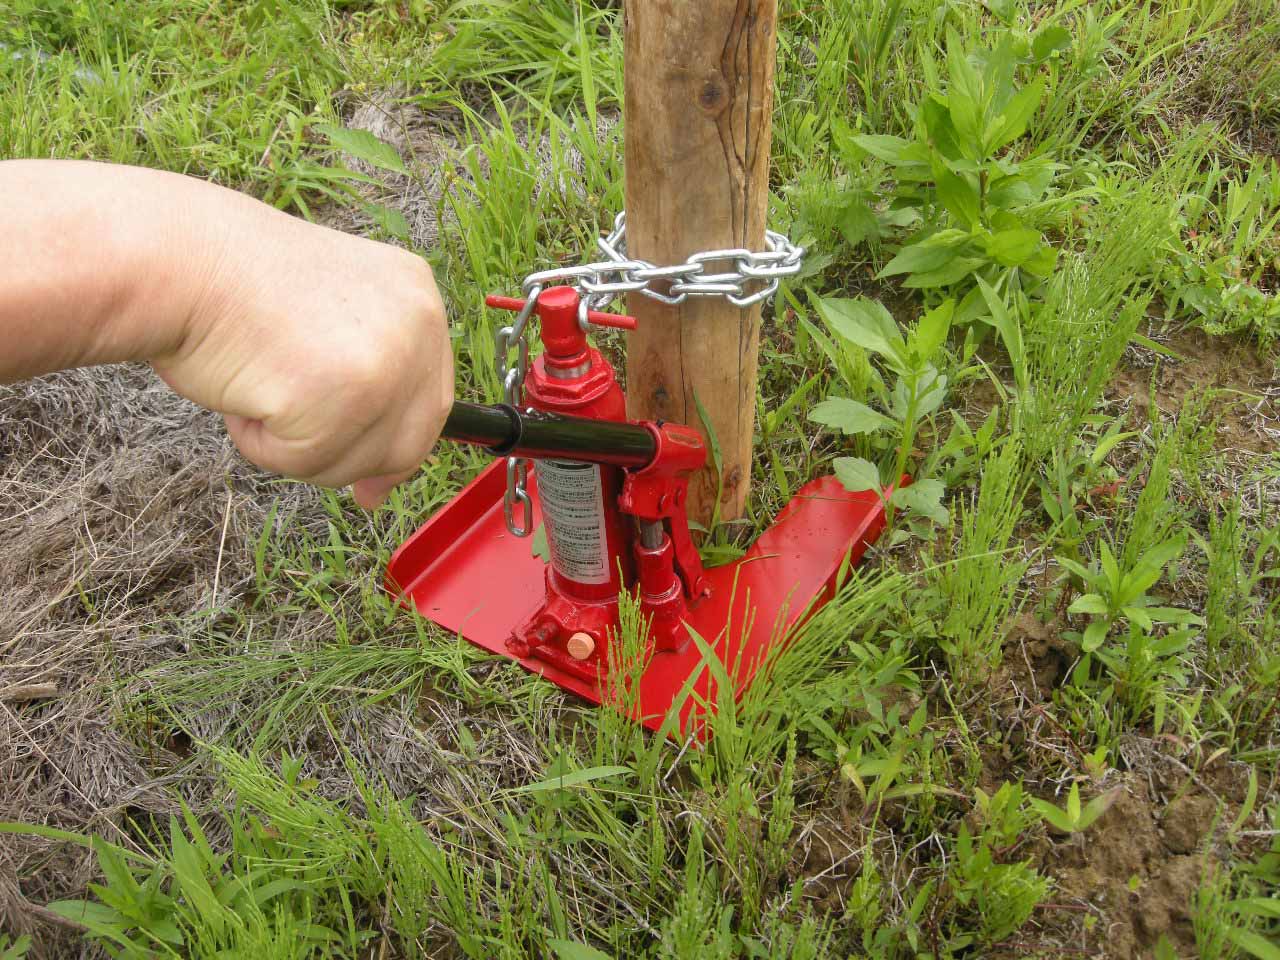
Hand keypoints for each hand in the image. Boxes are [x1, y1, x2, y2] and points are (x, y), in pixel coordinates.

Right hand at [152, 187, 452, 508]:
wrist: (181, 258)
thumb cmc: (236, 284)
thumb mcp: (334, 318)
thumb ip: (371, 378)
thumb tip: (384, 479)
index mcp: (419, 298)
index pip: (433, 401)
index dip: (401, 448)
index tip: (375, 482)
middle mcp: (417, 326)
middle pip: (408, 443)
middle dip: (350, 458)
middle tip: (299, 445)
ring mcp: (384, 362)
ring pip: (356, 461)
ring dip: (298, 446)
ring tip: (260, 382)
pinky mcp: (341, 397)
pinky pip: (304, 461)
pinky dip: (263, 443)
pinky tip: (246, 389)